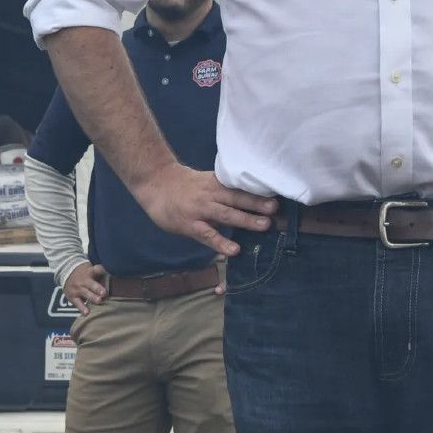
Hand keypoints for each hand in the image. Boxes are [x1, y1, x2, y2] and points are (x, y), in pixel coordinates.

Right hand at [62, 263, 109, 314]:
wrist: (66, 273)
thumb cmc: (84, 273)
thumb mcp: (91, 269)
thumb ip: (101, 274)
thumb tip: (117, 277)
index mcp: (89, 272)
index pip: (96, 269)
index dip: (101, 270)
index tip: (106, 271)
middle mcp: (83, 280)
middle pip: (91, 284)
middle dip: (98, 288)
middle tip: (104, 292)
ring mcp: (77, 289)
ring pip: (86, 294)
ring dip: (92, 297)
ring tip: (99, 300)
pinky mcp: (73, 297)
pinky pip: (78, 303)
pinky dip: (82, 308)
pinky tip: (87, 313)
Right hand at [128, 165, 276, 257]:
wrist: (155, 184)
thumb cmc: (183, 185)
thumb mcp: (205, 182)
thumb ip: (224, 192)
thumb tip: (250, 201)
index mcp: (216, 184)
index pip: (240, 187)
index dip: (258, 191)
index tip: (277, 193)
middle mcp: (210, 195)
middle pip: (237, 198)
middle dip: (257, 204)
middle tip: (276, 208)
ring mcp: (200, 210)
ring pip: (226, 214)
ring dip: (246, 220)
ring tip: (265, 226)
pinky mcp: (190, 225)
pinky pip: (208, 235)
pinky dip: (221, 243)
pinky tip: (234, 250)